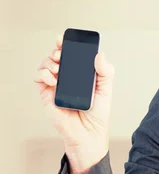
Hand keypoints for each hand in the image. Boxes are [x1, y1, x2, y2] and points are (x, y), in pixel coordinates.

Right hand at [34, 33, 114, 173]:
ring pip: (45, 64)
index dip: (66, 44)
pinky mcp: (47, 94)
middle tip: (61, 54)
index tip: (64, 38)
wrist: (88, 134)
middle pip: (56, 56)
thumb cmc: (97, 114)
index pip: (72, 55)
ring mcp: (56, 85)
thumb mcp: (106, 90)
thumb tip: (100, 55)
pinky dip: (43, 75)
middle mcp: (67, 77)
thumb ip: (105, 72)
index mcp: (81, 74)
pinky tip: (53, 80)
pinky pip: (39, 78)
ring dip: (49, 61)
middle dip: (56, 51)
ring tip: (57, 68)